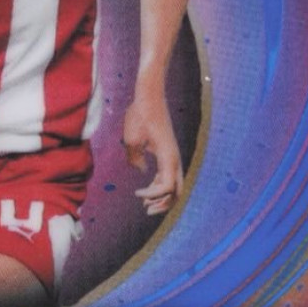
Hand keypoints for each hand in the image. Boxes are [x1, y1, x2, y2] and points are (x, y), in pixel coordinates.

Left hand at [122, 95, 183, 215]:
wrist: (150, 96)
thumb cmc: (140, 115)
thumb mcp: (131, 139)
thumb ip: (134, 159)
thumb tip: (142, 171)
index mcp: (168, 157)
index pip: (167, 187)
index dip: (153, 195)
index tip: (137, 194)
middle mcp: (175, 159)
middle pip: (177, 191)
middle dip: (163, 204)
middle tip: (146, 210)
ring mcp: (173, 156)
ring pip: (175, 185)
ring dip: (162, 197)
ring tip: (145, 204)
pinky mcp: (168, 152)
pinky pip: (169, 175)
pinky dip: (160, 186)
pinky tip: (146, 189)